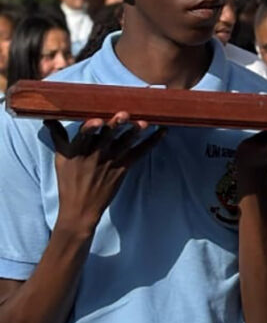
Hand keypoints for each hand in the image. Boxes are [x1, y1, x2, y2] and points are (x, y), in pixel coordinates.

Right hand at [46, 113, 165, 231]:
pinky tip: (162, 131)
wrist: (81, 208)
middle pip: (108, 137)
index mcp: (78, 151)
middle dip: (116, 125)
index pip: (84, 136)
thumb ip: (58, 136)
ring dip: (136, 132)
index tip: (97, 120)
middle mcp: (95, 155)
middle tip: (125, 114)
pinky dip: (152, 142)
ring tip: (145, 122)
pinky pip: (139, 153)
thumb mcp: (61, 158)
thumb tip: (48, 118)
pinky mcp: (124, 168)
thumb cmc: (69, 180)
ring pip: (125, 144)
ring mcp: (111, 162)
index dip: (91, 128)